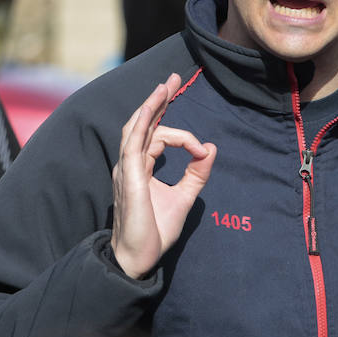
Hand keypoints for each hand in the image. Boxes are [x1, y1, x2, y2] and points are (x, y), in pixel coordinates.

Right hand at [109, 73, 216, 278]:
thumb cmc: (156, 231)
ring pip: (138, 127)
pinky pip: (134, 142)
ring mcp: (127, 168)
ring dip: (151, 104)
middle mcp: (131, 164)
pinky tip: (152, 106)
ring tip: (164, 85)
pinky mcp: (129, 176)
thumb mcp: (184, 197)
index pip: (157, 137)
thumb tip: (211, 148)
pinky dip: (144, 122)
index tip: (200, 150)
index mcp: (141, 168)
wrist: (140, 257)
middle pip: (144, 124)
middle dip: (158, 100)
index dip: (182, 136)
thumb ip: (197, 173)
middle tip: (172, 79)